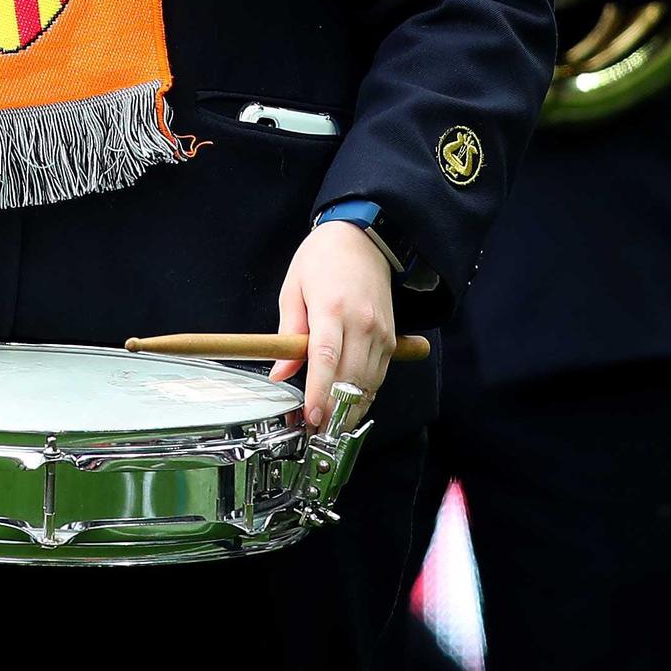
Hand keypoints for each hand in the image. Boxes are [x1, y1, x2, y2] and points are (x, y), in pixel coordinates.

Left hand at [270, 221, 396, 429]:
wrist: (363, 238)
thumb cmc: (322, 259)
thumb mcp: (294, 289)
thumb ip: (288, 333)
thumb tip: (279, 372)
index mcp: (332, 308)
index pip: (326, 359)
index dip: (319, 393)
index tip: (310, 416)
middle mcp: (362, 323)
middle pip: (350, 379)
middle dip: (333, 411)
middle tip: (314, 431)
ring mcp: (381, 332)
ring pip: (368, 384)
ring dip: (350, 410)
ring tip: (329, 426)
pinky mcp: (391, 337)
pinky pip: (379, 376)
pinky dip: (363, 394)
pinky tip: (348, 405)